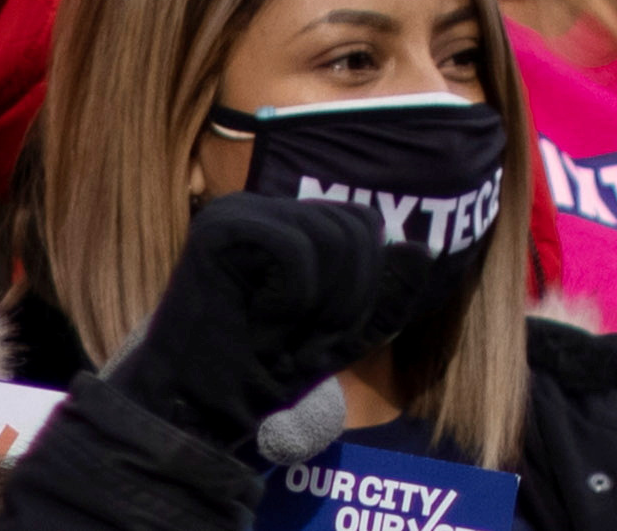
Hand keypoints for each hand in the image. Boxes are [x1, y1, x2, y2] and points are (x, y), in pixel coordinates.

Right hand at [110, 195, 423, 452]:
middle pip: (354, 226)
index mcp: (285, 223)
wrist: (196, 409)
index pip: (360, 222)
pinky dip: (292, 303)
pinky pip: (296, 251)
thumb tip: (419, 251)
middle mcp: (260, 207)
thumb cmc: (261, 373)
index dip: (366, 284)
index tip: (325, 333)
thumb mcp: (339, 336)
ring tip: (279, 337)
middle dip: (349, 299)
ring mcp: (237, 212)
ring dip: (321, 307)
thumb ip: (382, 298)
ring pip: (331, 238)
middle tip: (300, 341)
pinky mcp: (219, 229)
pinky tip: (258, 326)